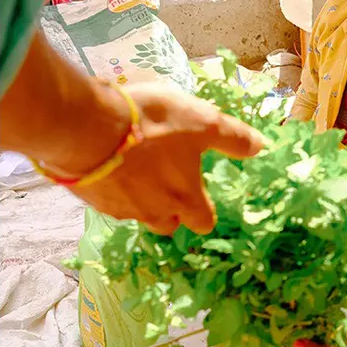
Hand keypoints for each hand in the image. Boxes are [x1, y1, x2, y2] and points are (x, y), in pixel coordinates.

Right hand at [50, 81, 264, 234]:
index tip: (200, 192)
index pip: (203, 223)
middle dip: (171, 209)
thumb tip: (260, 147)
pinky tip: (108, 163)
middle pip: (169, 224)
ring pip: (136, 213)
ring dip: (139, 197)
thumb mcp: (202, 121)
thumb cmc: (151, 124)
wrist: (85, 128)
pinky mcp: (91, 199)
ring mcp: (119, 209)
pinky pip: (107, 200)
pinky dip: (112, 186)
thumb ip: (232, 137)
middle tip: (166, 180)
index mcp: (184, 198)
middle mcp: (153, 212)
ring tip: (134, 167)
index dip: (204, 210)